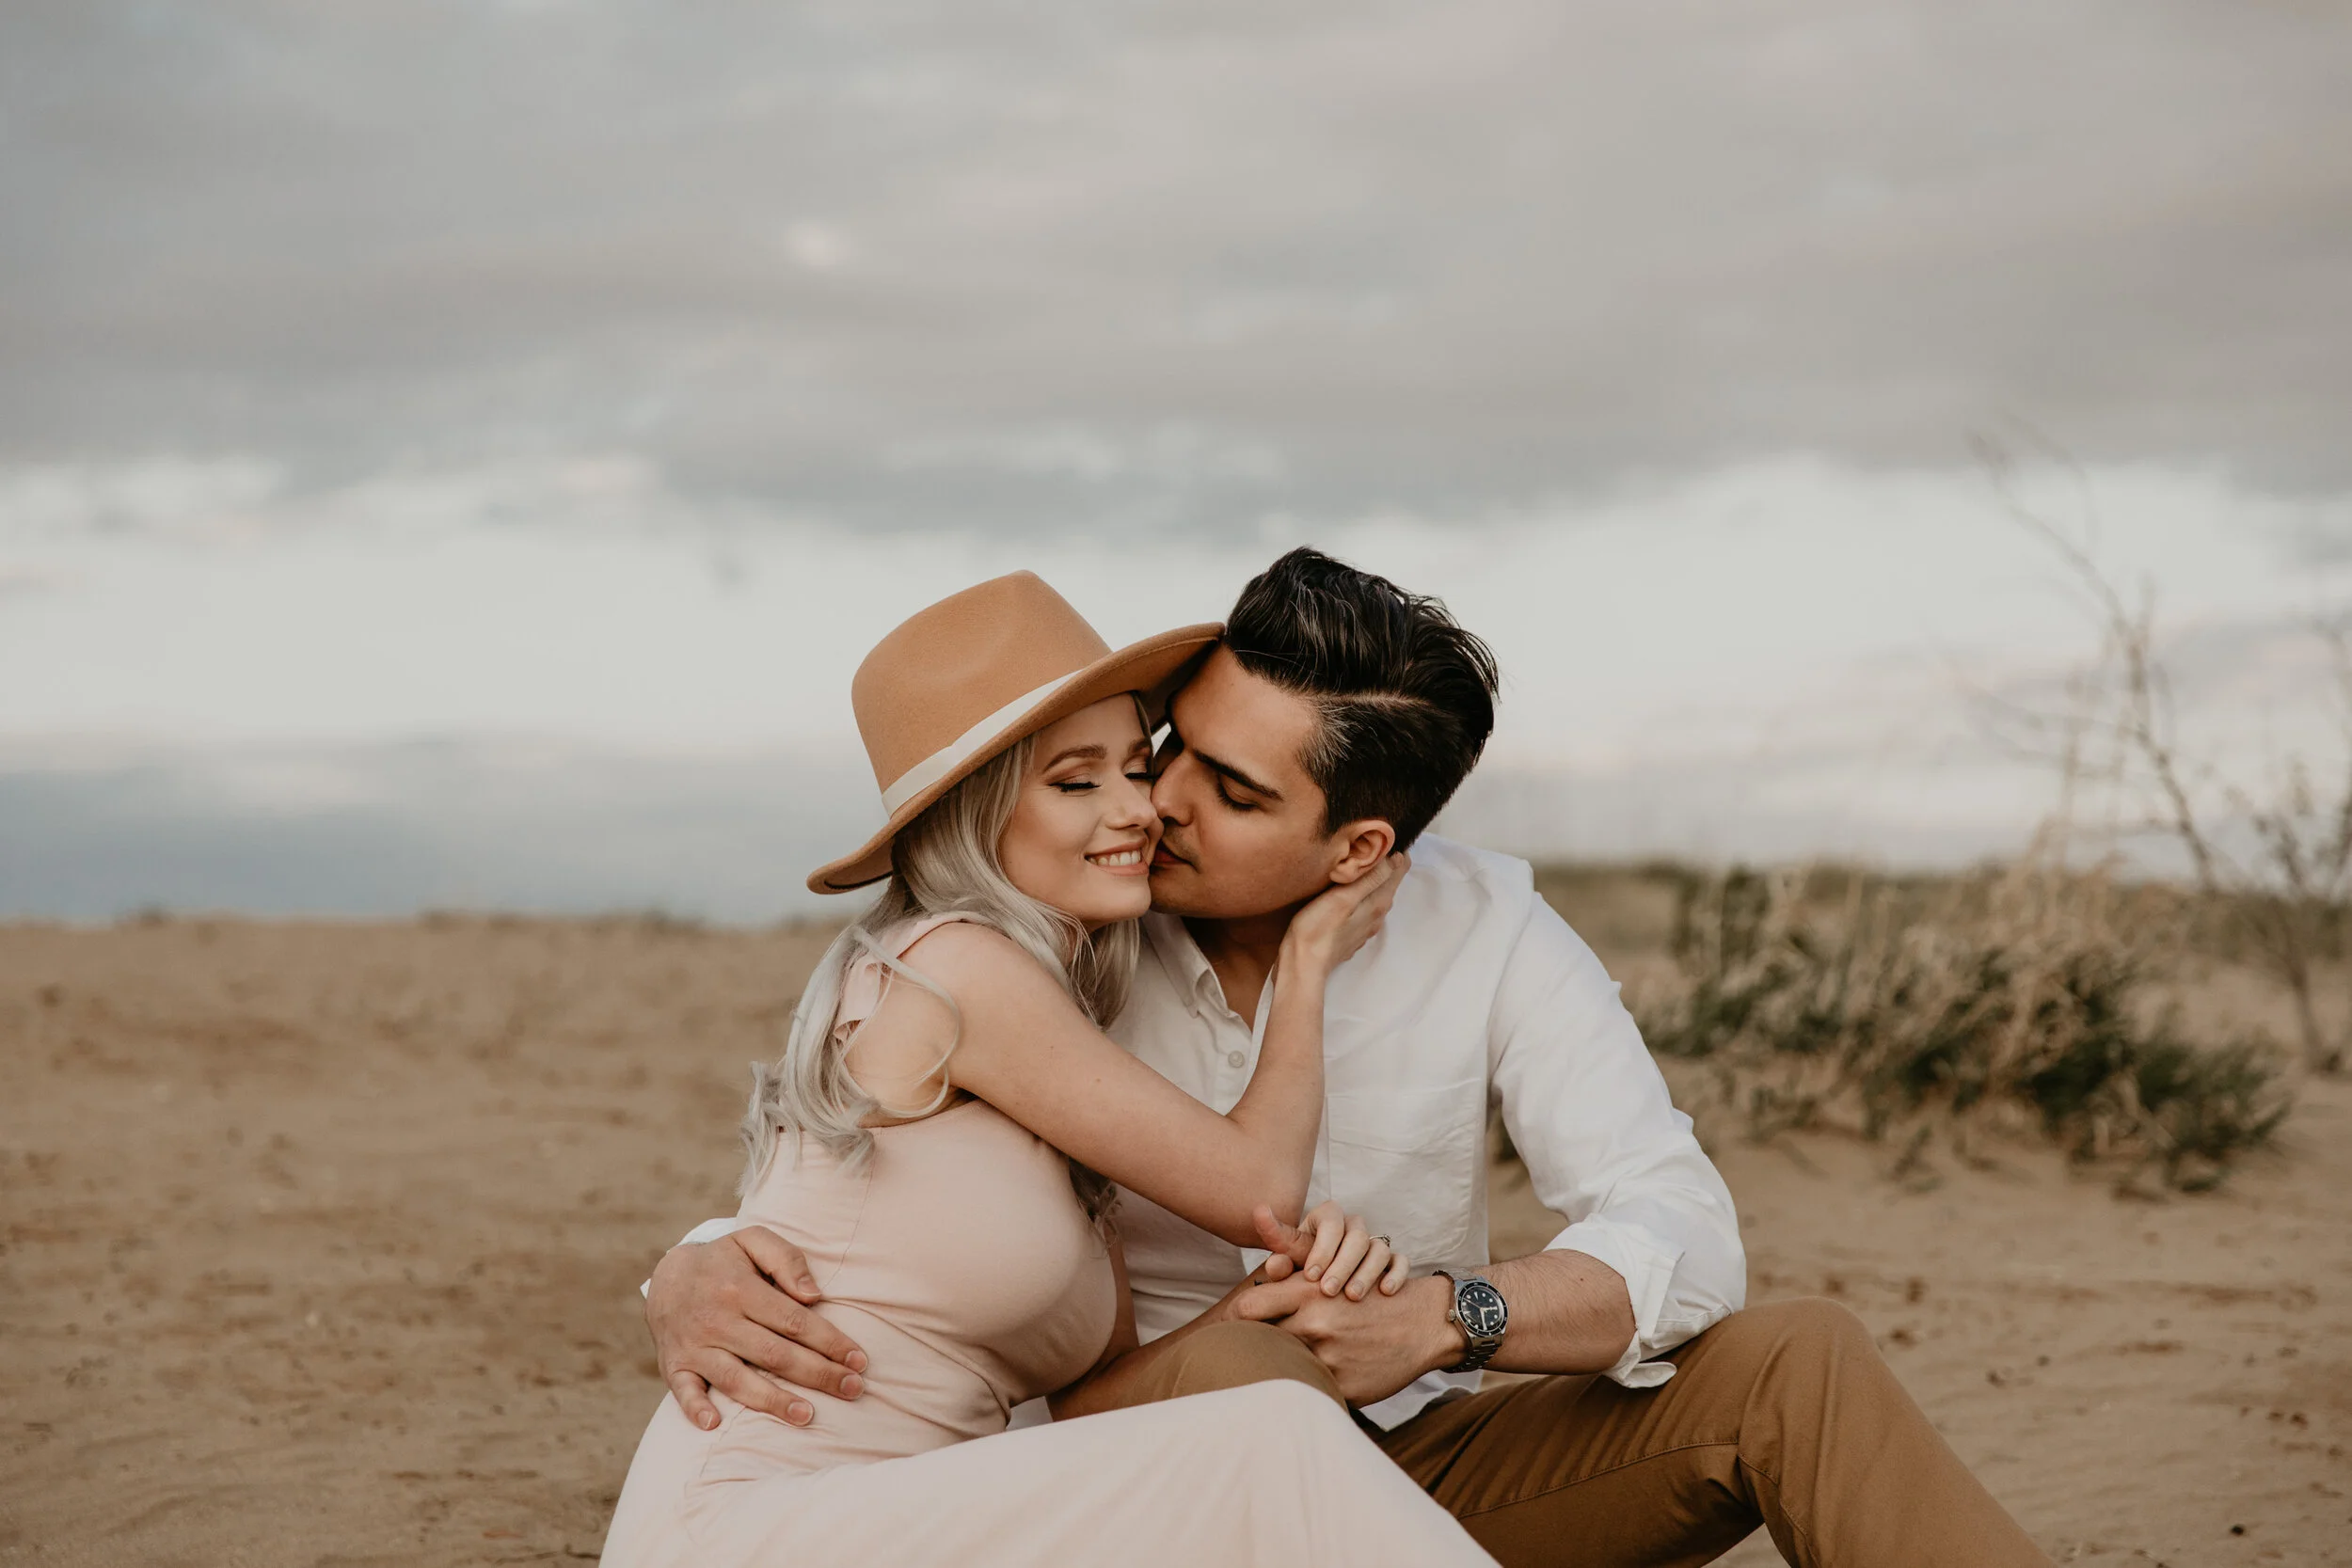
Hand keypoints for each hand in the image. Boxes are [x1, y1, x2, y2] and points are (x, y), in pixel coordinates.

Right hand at [644, 1227, 869, 1430]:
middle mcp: (718, 1320)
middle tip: (853, 1389)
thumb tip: (814, 1296)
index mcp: (741, 1289)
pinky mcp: (674, 1366)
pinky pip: (682, 1392)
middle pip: (775, 1354)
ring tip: (806, 1415)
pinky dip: (695, 1409)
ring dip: (771, 1400)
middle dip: (818, 1374)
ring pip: (736, 1379)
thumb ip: (786, 1260)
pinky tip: (714, 1424)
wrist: (665, 1277)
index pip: (795, 1321)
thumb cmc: (723, 1261)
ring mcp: (694, 1347)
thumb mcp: (753, 1241)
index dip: (830, 1342)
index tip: (859, 1360)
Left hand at [1232, 1272, 1460, 1405]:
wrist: (1423, 1323)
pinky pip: (1311, 1393)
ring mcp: (1330, 1359)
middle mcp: (1315, 1324)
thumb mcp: (1330, 1283)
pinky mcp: (1344, 1388)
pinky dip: (1309, 1389)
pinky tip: (1311, 1386)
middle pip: (1259, 1341)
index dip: (1235, 1319)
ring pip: (1283, 1371)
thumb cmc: (1370, 1299)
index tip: (1232, 1328)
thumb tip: (1244, 1304)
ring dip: (1279, 1371)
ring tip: (1277, 1374)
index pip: (1247, 1308)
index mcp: (1308, 1293)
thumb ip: (1289, 1288)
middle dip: (1253, 1348)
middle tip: (1247, 1356)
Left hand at [1252, 1203, 1408, 1300]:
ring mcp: (1374, 1243)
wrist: (1326, 1289)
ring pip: (1379, 1249)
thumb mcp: (1290, 1267)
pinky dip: (1396, 1274)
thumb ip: (1281, 1264)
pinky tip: (1384, 1292)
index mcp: (1326, 1218)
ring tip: (1352, 1296)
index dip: (1322, 1247)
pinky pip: (1401, 1261)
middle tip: (1328, 1290)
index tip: (1310, 1275)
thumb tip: (1274, 1265)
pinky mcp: (1392, 1261)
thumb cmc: (1303, 1272)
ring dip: (1366, 1272)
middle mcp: (1352, 1226)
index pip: (1331, 1220)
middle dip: (1343, 1264)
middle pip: (1357, 1236)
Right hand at [1282, 852, 1409, 974]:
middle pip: (1388, 881)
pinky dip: (1359, 894)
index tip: (1379, 837)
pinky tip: (1344, 890)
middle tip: (1366, 843)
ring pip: (1375, 894)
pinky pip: (1363, 906)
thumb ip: (1371, 878)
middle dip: (1382, 862)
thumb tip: (1396, 857)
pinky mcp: (1352, 933)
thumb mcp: (1344, 897)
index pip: (1400, 868)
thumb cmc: (1318, 927)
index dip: (1394, 850)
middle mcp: (1378, 915)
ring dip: (1370, 878)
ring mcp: (1365, 926)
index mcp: (1379, 902)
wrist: (1302, 964)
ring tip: (1355, 862)